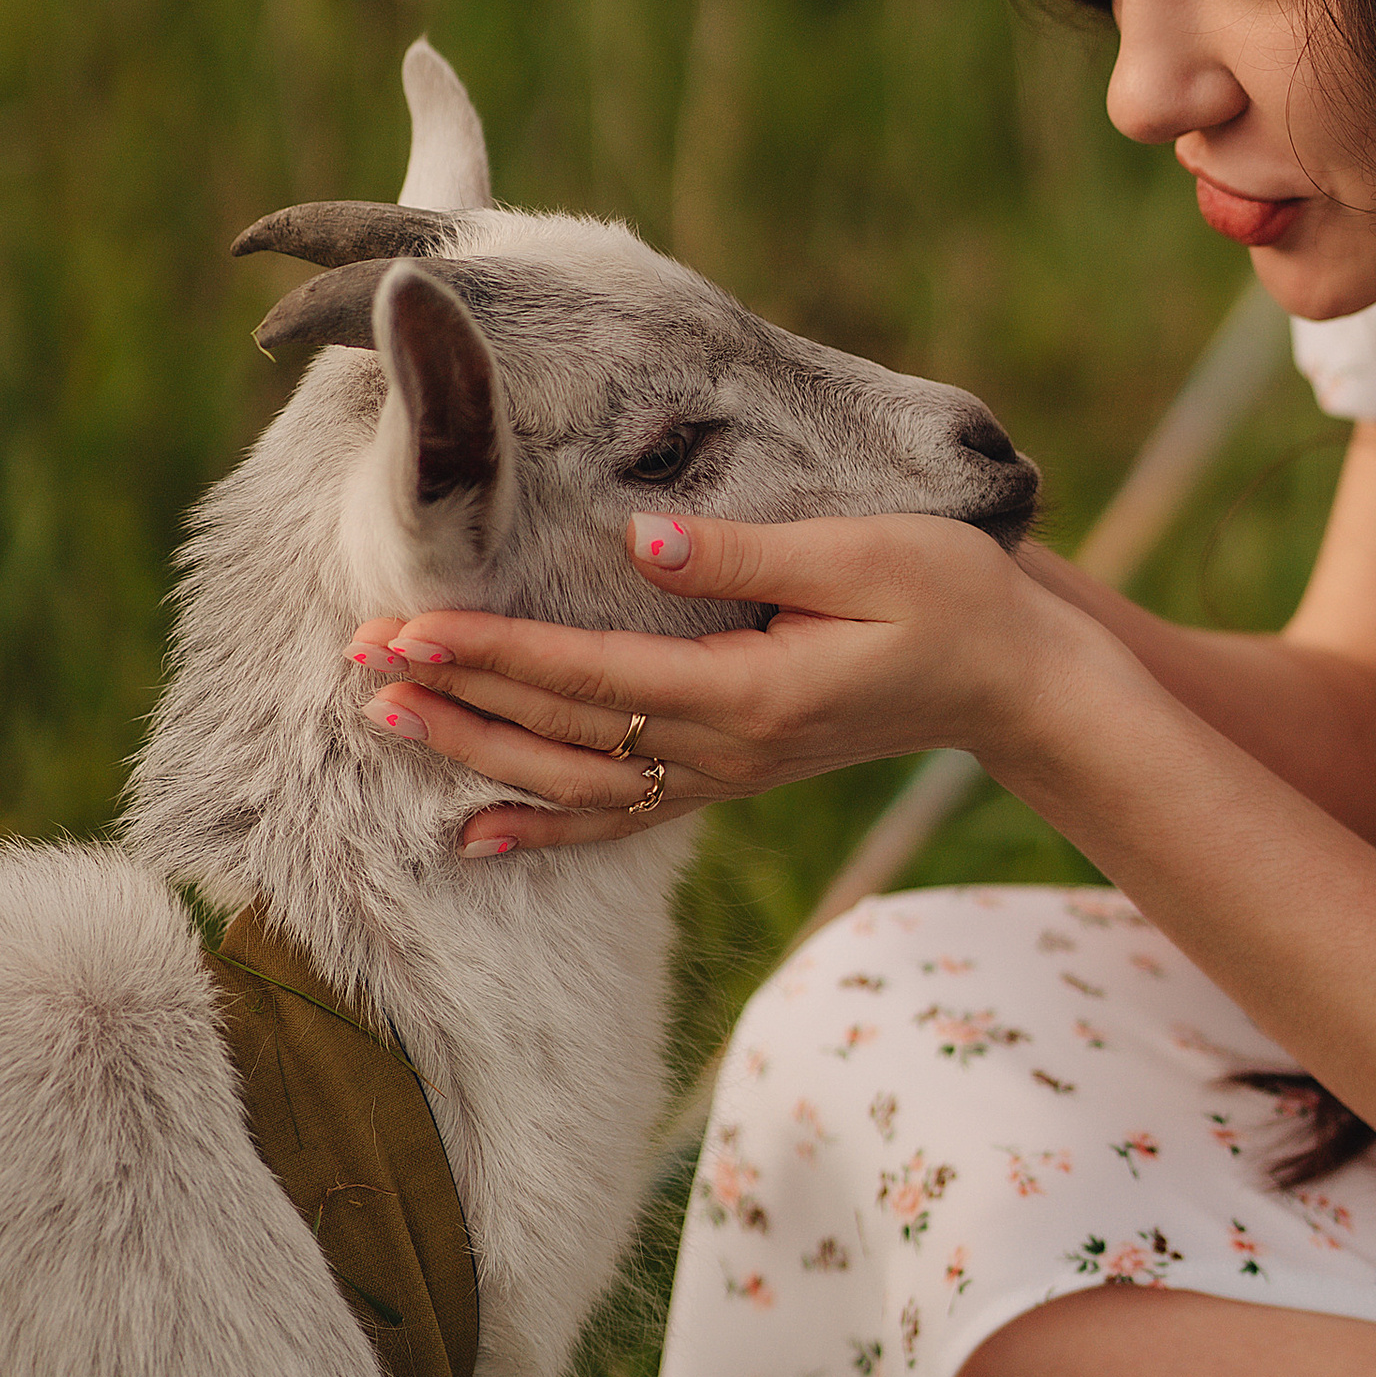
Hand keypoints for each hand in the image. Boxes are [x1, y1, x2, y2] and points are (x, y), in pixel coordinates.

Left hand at [351, 503, 1070, 856]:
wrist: (1015, 679)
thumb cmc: (953, 597)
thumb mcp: (865, 553)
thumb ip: (743, 554)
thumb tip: (634, 541)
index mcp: (750, 693)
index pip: (588, 676)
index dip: (492, 653)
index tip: (408, 628)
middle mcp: (726, 749)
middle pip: (562, 733)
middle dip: (457, 697)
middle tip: (360, 664)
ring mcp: (727, 772)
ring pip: (577, 780)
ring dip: (478, 752)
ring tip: (389, 718)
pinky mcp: (734, 772)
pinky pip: (623, 813)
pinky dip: (545, 826)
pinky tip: (477, 834)